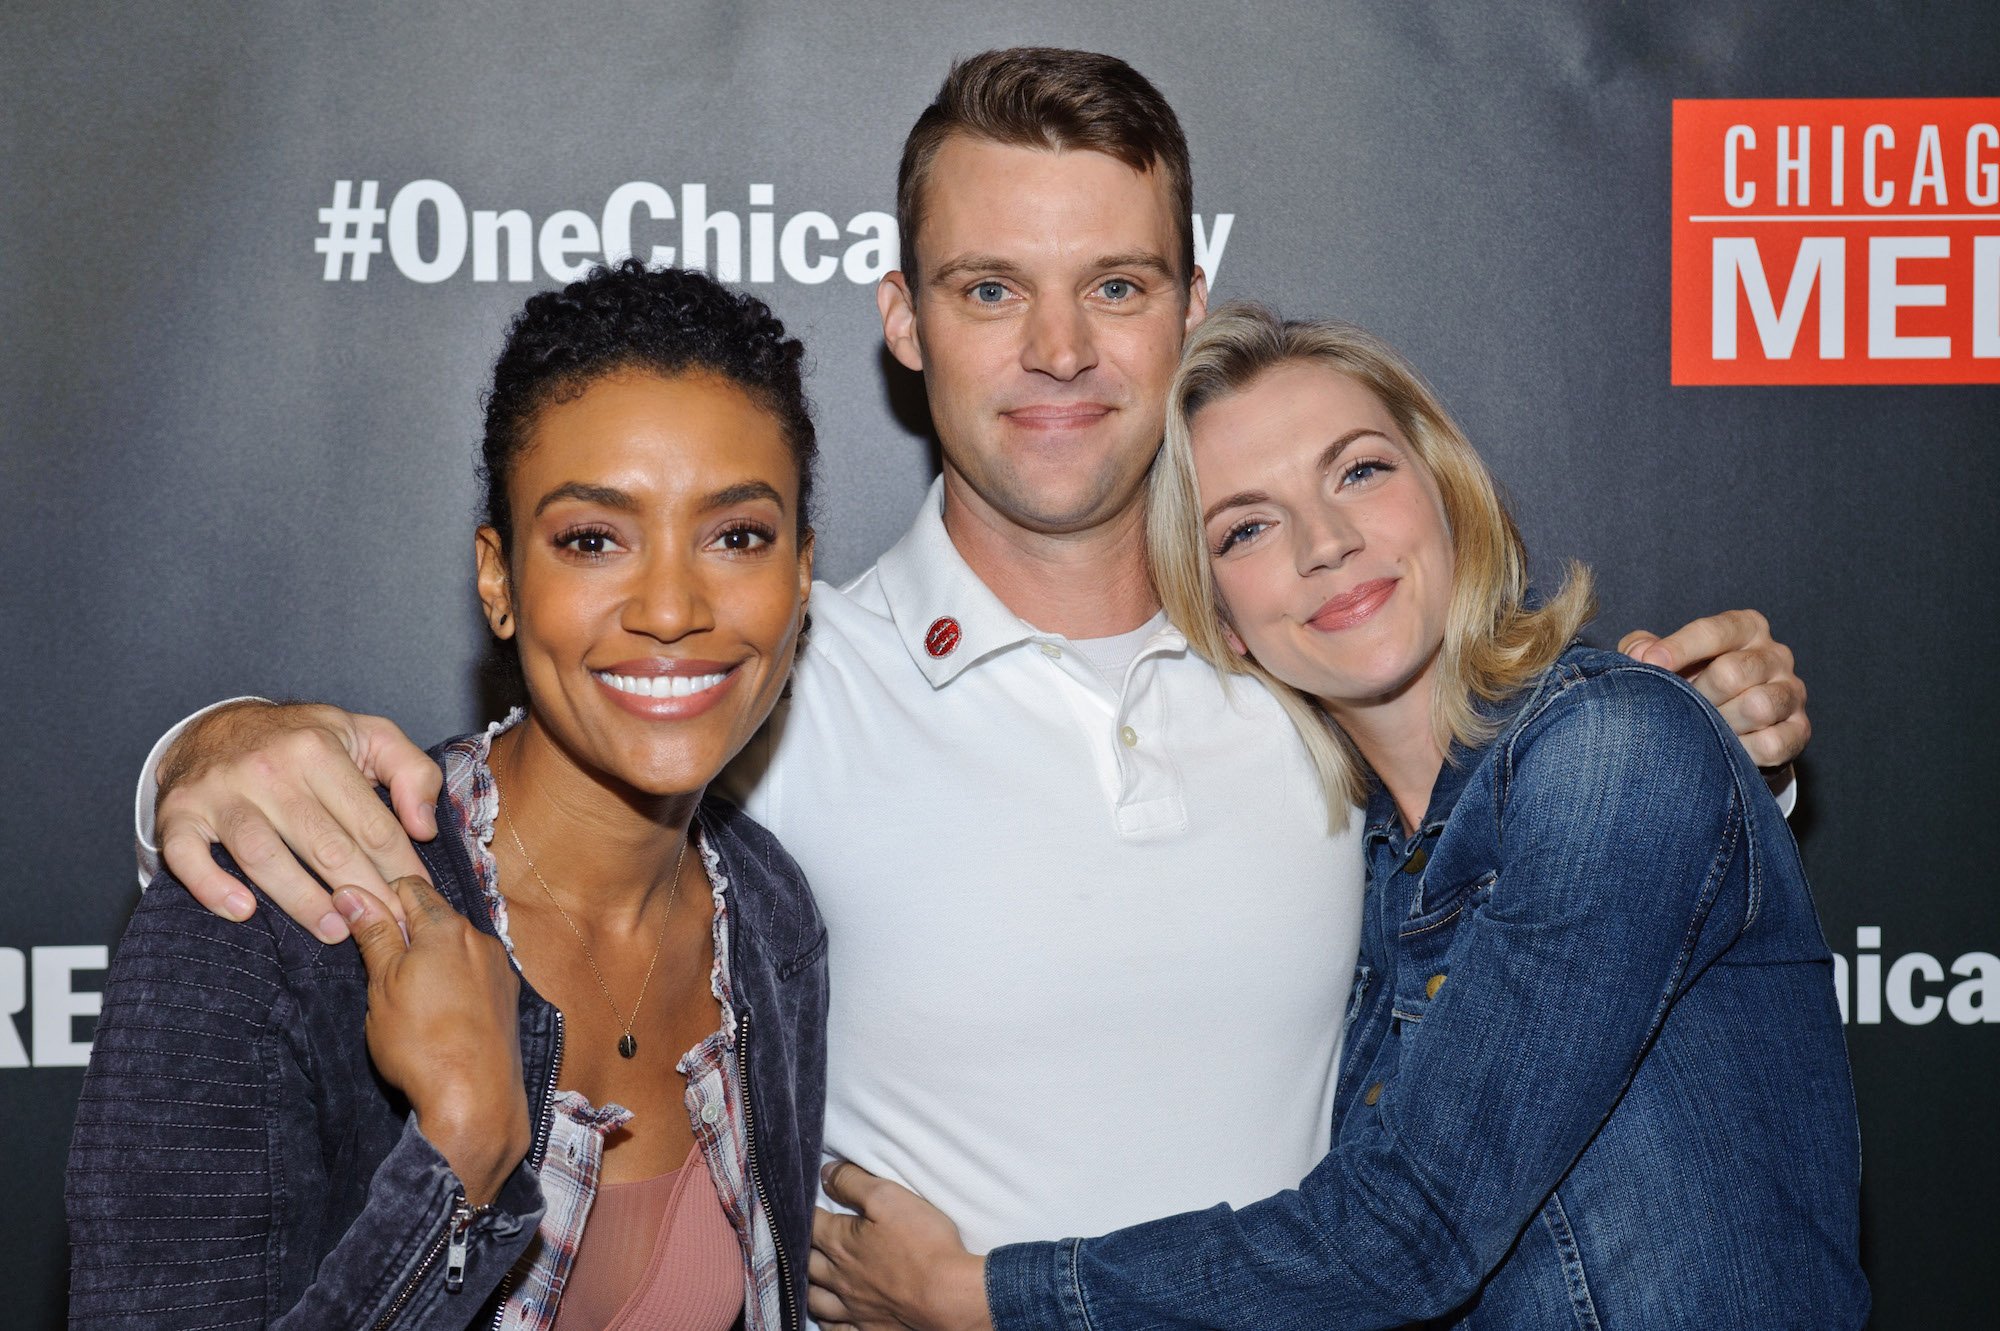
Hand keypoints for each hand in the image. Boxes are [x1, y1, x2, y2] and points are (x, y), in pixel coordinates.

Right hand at [156, 700, 441, 941]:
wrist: (217, 726)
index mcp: (319, 749)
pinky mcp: (178, 813)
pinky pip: (187, 856)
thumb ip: (412, 773)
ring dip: (301, 900)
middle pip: (324, 845)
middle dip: (362, 892)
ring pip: (264, 855)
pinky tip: (242, 911)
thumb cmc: (304, 740)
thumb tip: (424, 827)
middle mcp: (269, 768)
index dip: (399, 865)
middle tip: (386, 927)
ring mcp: (220, 791)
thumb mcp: (367, 735)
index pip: (370, 821)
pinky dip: (211, 886)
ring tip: (334, 931)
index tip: (416, 897)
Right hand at [341, 878, 529, 1206]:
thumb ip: (373, 934)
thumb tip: (353, 893)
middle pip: (436, 916)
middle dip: (407, 930)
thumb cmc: (420, 1043)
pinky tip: (439, 1009)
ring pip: (456, 946)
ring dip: (432, 956)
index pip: (410, 888)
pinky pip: (475, 972)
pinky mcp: (508, 998)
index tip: (362, 923)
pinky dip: (454, 979)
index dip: (382, 899)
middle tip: (378, 963)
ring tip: (407, 992)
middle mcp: (481, 939)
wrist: (475, 1100)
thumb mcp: (383, 985)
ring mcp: (500, 969)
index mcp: (448, 928)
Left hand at [809, 1162, 990, 1330]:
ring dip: (808, 1285)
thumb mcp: (889, 1197)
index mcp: (842, 1243)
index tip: (803, 1202)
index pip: (810, 1223)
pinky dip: (827, 1323)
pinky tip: (829, 1316)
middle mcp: (840, 1277)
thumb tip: (826, 1174)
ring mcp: (853, 1307)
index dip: (803, 1210)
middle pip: (806, 1261)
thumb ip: (853, 1182)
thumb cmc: (924, 1243)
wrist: (949, 1295)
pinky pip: (835, 1330)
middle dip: (801, 1247)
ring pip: (815, 1299)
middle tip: (804, 1237)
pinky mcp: (869, 1328)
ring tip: (811, 1275)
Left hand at [1620, 609, 1808, 770]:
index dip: (1678, 648)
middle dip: (1698, 695)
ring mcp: (1792, 692)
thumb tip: (1639, 654)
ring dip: (1721, 724)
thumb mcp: (1664, 657)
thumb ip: (1643, 648)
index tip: (1648, 664)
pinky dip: (1743, 751)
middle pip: (1733, 673)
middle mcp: (1775, 655)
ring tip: (1703, 729)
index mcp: (1745, 628)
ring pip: (1757, 708)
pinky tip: (1725, 749)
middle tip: (1680, 709)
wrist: (1728, 725)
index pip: (1715, 631)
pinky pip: (1773, 744)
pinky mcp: (1800, 730)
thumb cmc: (1691, 680)